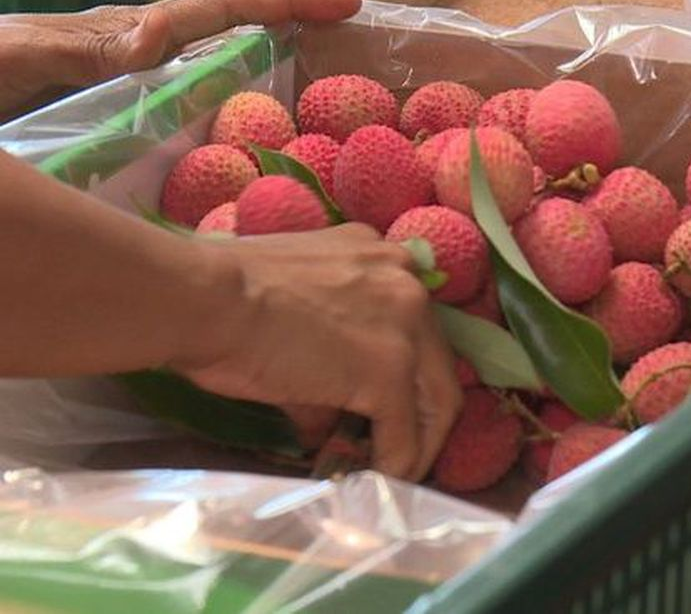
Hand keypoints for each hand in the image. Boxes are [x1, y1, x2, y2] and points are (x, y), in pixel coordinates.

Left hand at [0, 0, 361, 120]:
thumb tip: (160, 34)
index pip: (219, 11)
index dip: (281, 4)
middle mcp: (147, 58)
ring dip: (276, 62)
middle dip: (294, 19)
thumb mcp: (29, 57)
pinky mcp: (136, 126)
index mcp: (130, 36)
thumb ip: (88, 46)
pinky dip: (241, 115)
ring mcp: (145, 91)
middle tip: (352, 23)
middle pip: (234, 29)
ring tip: (328, 73)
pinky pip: (201, 116)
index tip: (342, 2)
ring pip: (224, 70)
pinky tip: (262, 142)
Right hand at [173, 224, 462, 480]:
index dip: (408, 374)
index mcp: (382, 258)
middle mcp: (407, 283)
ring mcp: (406, 327)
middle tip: (398, 447)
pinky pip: (405, 435)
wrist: (203, 299)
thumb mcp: (293, 307)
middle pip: (438, 364)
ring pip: (438, 401)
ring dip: (419, 445)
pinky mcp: (391, 372)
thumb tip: (328, 424)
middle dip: (422, 414)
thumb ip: (326, 355)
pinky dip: (396, 464)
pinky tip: (376, 481)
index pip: (417, 327)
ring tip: (391, 473)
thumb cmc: (224, 297)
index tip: (389, 407)